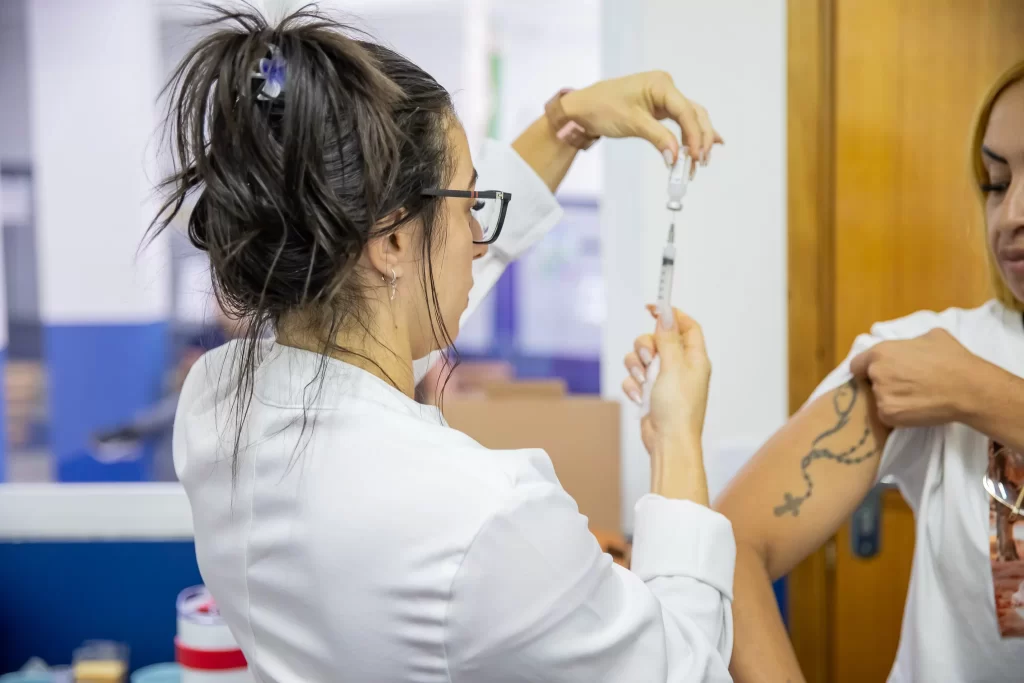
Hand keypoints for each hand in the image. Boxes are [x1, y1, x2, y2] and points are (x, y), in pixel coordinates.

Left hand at [562, 71, 722, 171]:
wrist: (583, 109)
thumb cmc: (603, 108)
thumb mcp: (632, 123)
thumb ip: (658, 138)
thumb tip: (676, 158)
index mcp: (661, 84)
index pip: (686, 111)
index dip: (694, 135)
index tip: (694, 157)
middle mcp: (667, 88)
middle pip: (694, 114)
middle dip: (700, 139)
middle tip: (700, 163)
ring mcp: (664, 99)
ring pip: (690, 119)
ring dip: (696, 140)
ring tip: (699, 162)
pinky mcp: (660, 109)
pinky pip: (681, 122)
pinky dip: (690, 135)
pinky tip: (705, 145)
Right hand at [622, 306, 710, 453]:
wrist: (668, 441)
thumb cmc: (678, 408)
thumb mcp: (673, 367)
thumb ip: (668, 339)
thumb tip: (666, 314)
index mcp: (694, 358)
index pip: (686, 326)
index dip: (671, 314)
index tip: (652, 308)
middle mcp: (680, 366)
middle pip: (657, 339)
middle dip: (646, 347)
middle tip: (650, 360)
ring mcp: (664, 380)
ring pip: (641, 357)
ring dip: (637, 368)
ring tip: (645, 383)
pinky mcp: (649, 392)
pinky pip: (634, 377)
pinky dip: (634, 385)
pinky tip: (640, 398)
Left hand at [849, 328, 979, 427]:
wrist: (969, 389)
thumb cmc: (953, 359)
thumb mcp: (932, 336)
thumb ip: (911, 341)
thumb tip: (910, 346)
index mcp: (880, 352)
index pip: (857, 364)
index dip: (867, 370)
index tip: (879, 375)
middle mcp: (876, 373)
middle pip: (870, 382)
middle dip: (884, 384)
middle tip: (906, 387)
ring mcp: (880, 395)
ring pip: (880, 399)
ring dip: (893, 399)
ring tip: (917, 398)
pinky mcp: (888, 414)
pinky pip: (888, 415)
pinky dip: (899, 415)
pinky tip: (917, 409)